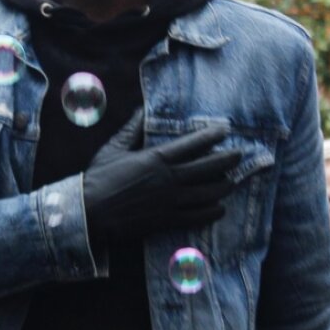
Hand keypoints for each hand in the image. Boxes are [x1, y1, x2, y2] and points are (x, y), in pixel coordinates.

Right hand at [82, 110, 240, 243]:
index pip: (194, 144)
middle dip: (229, 160)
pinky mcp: (168, 220)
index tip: (226, 129)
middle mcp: (169, 179)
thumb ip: (131, 129)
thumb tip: (141, 109)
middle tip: (239, 154)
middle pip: (210, 168)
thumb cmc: (99, 179)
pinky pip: (199, 216)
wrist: (90, 214)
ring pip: (209, 193)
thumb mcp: (114, 149)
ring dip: (224, 186)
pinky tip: (219, 208)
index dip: (213, 135)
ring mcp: (171, 201)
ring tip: (230, 181)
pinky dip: (213, 211)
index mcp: (157, 158)